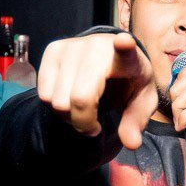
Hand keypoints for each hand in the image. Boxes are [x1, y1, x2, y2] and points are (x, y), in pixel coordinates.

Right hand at [37, 31, 156, 148]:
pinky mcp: (53, 50)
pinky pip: (44, 94)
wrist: (110, 58)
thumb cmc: (128, 83)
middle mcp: (97, 47)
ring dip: (69, 116)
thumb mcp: (141, 104)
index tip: (124, 42)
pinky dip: (55, 107)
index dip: (124, 47)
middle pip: (80, 98)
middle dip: (84, 122)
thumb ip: (136, 123)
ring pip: (58, 100)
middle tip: (94, 126)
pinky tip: (70, 99)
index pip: (125, 50)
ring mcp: (72, 46)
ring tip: (83, 110)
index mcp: (128, 58)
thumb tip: (131, 143)